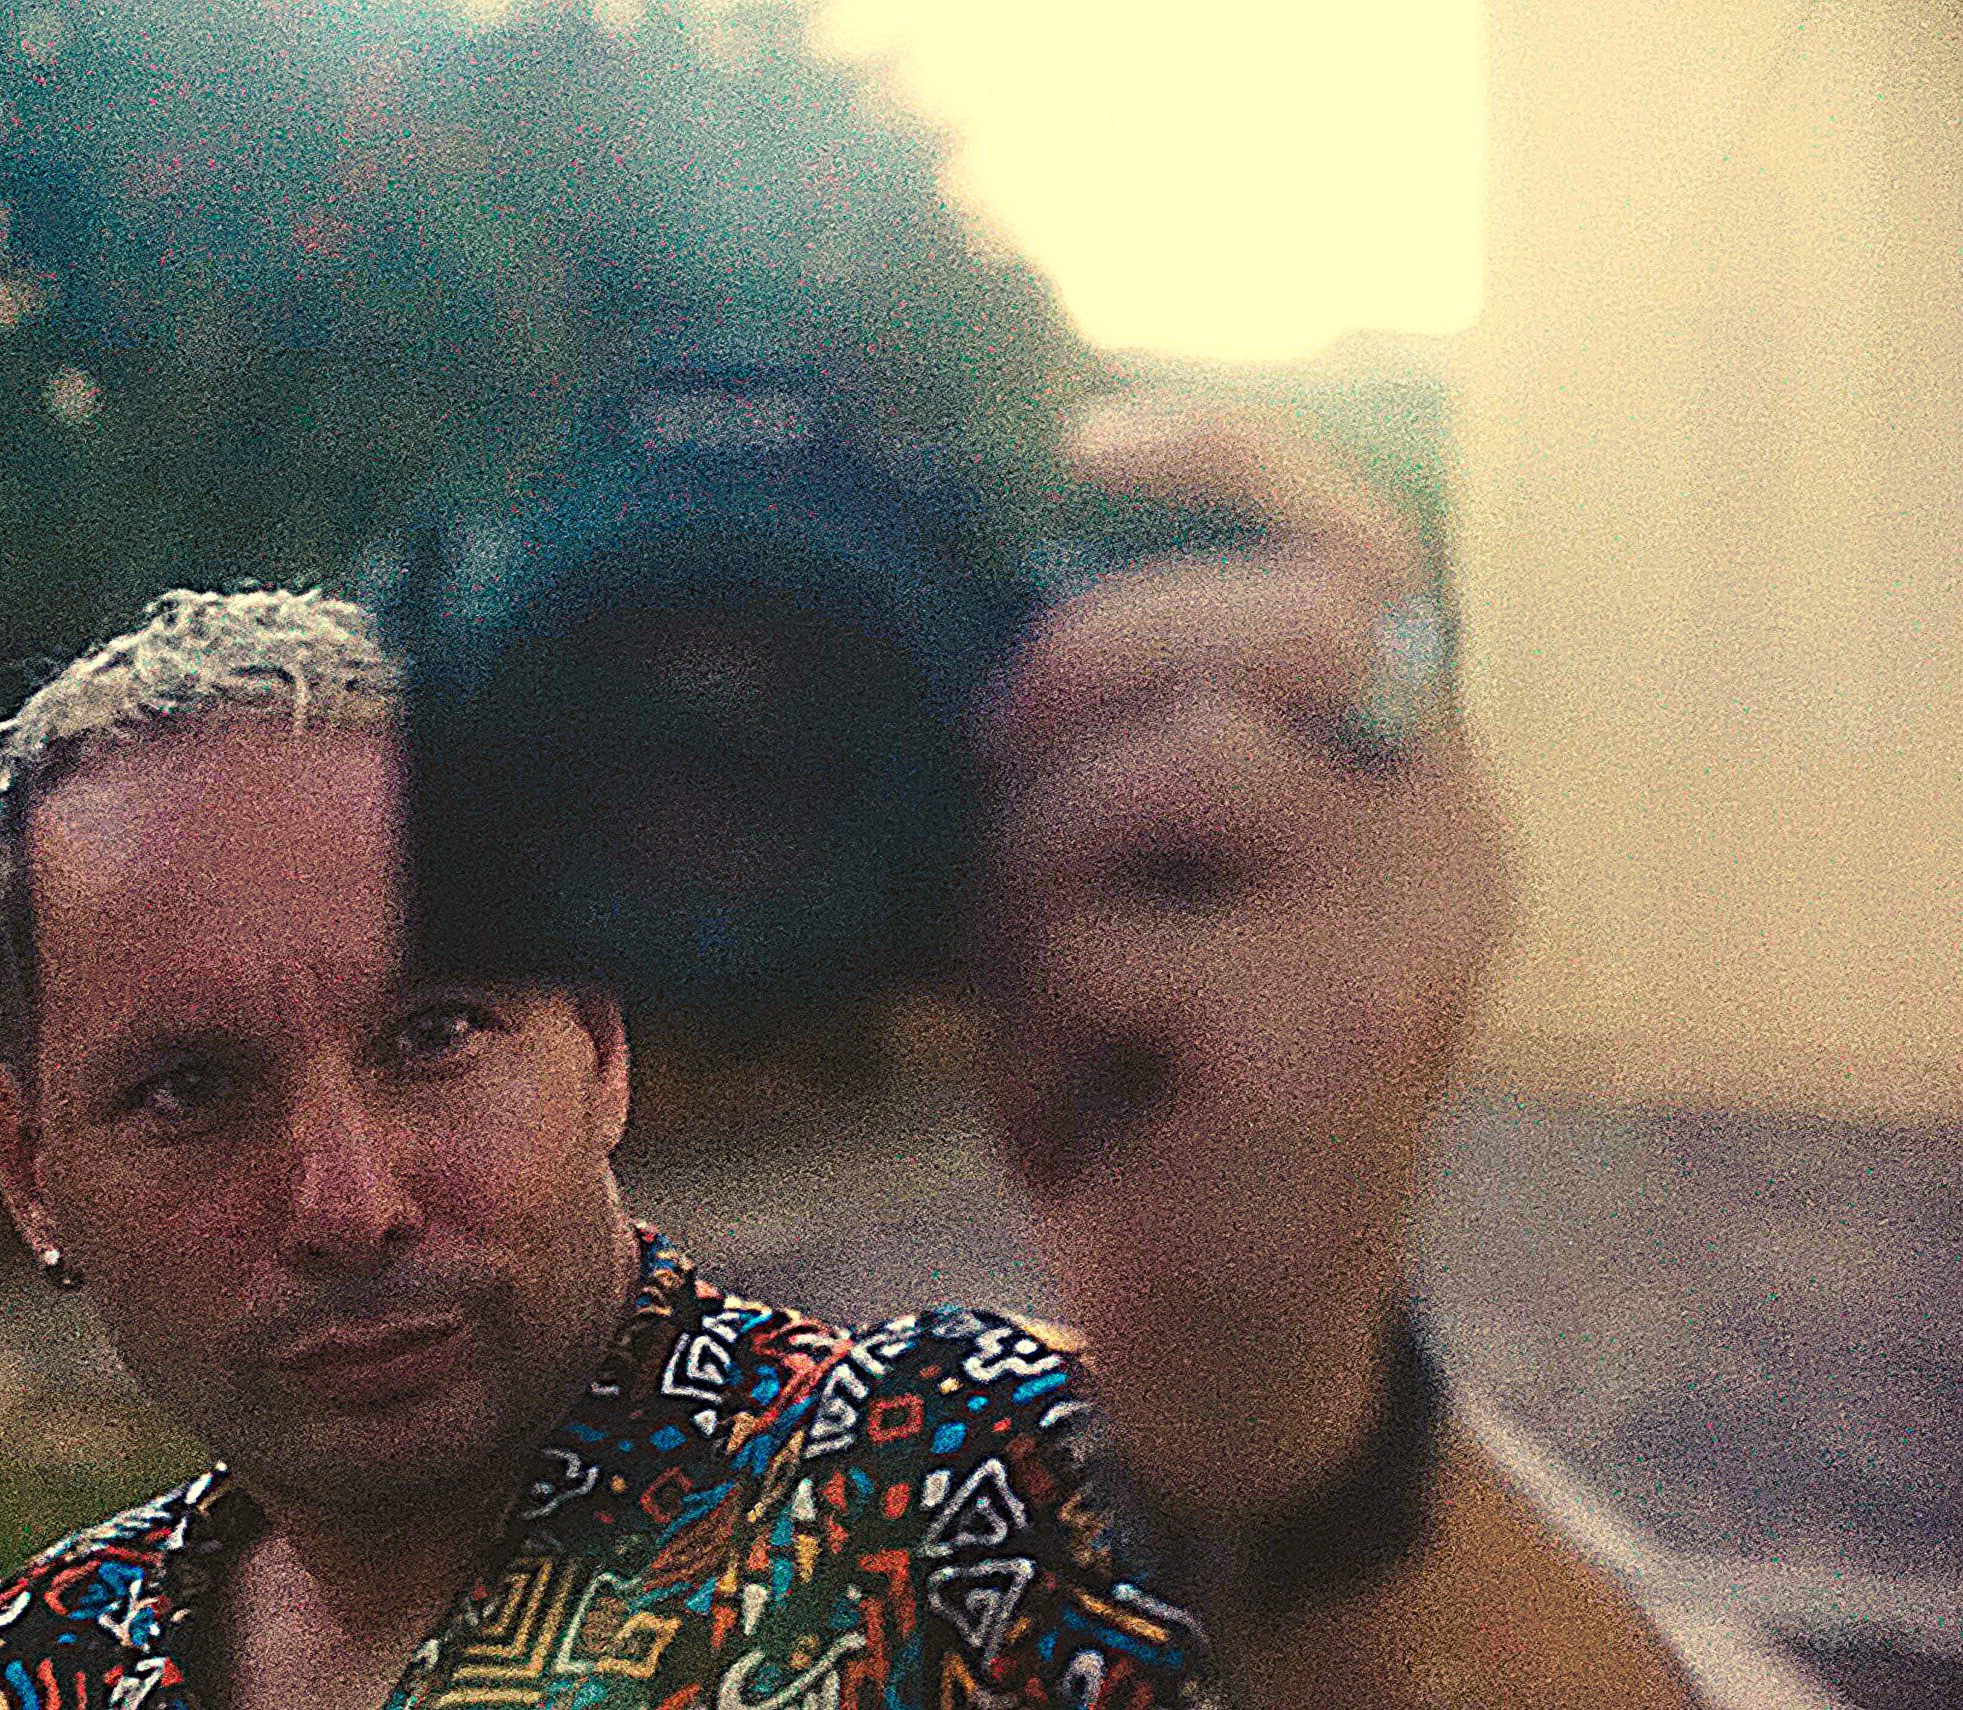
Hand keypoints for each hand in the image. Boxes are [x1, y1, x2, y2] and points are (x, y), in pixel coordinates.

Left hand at [976, 401, 1514, 1526]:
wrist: (1234, 1328)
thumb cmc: (1169, 1084)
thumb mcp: (1162, 904)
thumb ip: (1137, 766)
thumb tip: (985, 624)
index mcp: (1406, 774)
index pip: (1365, 554)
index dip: (1234, 458)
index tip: (1085, 435)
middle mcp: (1448, 831)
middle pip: (1276, 624)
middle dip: (1085, 656)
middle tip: (989, 758)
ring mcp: (1404, 932)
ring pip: (1167, 772)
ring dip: (1031, 866)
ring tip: (1015, 976)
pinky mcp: (1329, 1039)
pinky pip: (1108, 946)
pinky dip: (1033, 1024)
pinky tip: (1063, 1107)